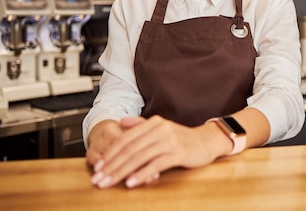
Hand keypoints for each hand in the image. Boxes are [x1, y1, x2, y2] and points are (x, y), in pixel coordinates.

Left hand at [88, 115, 232, 188]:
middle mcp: (160, 129)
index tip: (98, 168)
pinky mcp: (178, 152)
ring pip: (140, 157)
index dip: (110, 153)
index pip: (126, 139)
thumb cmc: (183, 138)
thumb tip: (121, 122)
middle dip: (112, 165)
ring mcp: (170, 140)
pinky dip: (142, 174)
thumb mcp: (162, 128)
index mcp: (154, 123)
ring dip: (122, 171)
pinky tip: (131, 182)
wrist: (207, 141)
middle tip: (98, 179)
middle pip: (130, 149)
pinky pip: (156, 164)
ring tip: (109, 183)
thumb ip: (141, 125)